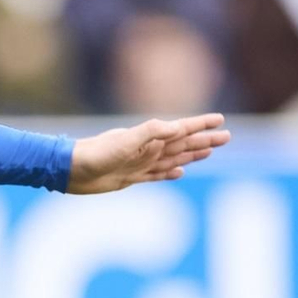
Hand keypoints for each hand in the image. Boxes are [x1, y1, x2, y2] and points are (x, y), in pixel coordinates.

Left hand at [67, 113, 230, 194]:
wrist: (71, 170)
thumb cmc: (95, 153)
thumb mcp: (125, 141)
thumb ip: (151, 133)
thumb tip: (178, 128)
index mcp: (148, 137)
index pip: (181, 130)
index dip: (201, 126)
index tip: (220, 120)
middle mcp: (147, 149)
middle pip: (183, 143)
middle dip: (205, 140)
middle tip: (226, 136)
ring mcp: (140, 163)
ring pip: (174, 157)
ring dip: (192, 154)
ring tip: (209, 151)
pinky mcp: (131, 177)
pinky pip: (157, 174)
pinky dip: (170, 172)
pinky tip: (179, 171)